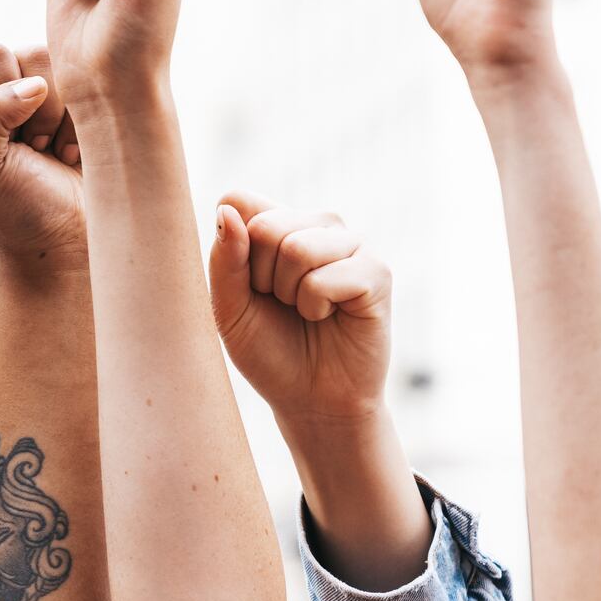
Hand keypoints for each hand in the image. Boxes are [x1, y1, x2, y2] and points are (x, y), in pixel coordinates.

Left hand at [0, 44, 85, 281]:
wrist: (63, 248)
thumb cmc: (13, 211)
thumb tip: (34, 84)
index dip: (2, 93)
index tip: (8, 138)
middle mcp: (11, 92)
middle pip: (34, 55)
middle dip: (39, 110)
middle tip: (35, 150)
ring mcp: (54, 100)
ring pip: (72, 69)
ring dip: (65, 119)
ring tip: (55, 154)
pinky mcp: (90, 112)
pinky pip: (102, 91)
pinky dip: (89, 127)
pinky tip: (76, 155)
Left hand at [209, 194, 393, 428]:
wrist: (312, 400)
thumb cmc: (270, 351)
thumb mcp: (230, 309)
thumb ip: (224, 260)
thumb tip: (228, 211)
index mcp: (279, 222)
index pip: (238, 200)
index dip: (232, 249)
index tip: (248, 286)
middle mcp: (316, 223)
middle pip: (265, 226)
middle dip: (261, 279)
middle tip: (282, 304)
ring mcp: (350, 243)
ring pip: (296, 248)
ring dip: (290, 294)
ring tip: (307, 310)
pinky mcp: (376, 271)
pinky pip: (326, 277)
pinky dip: (316, 306)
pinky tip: (330, 316)